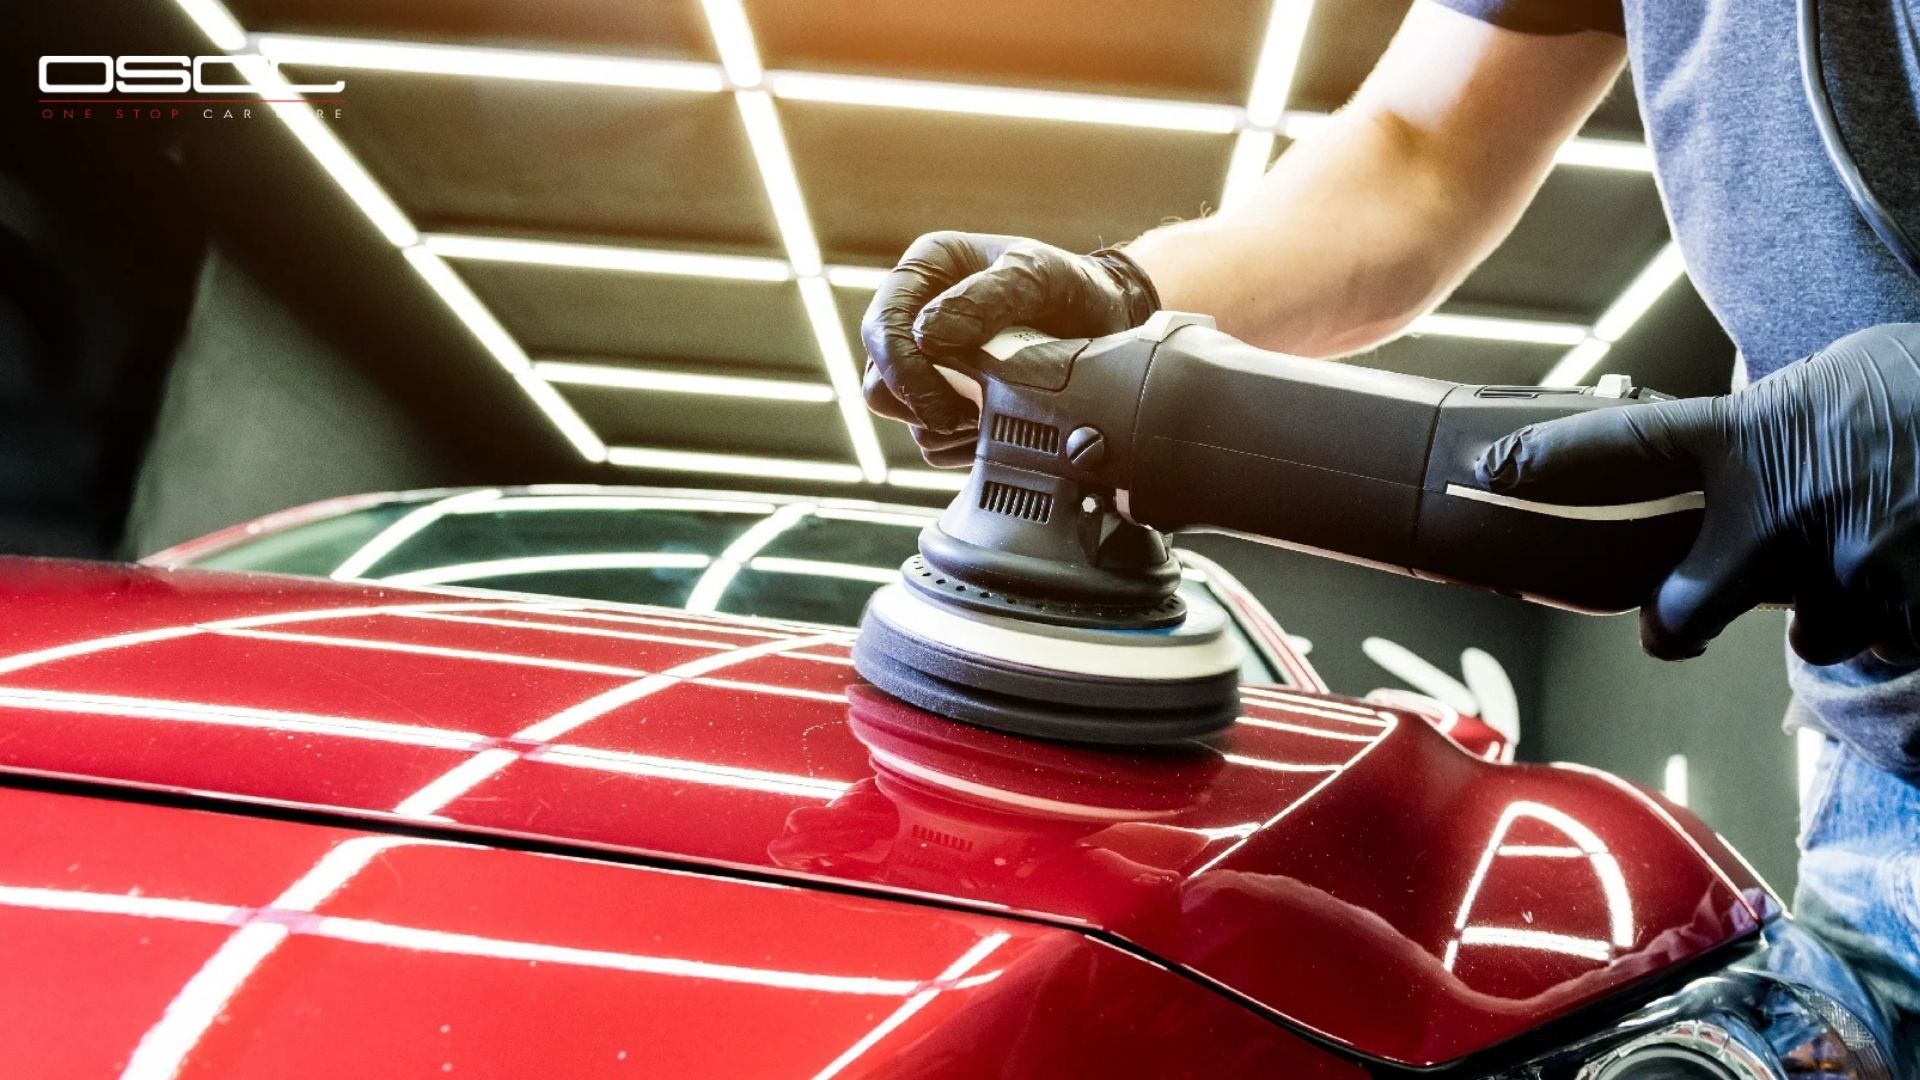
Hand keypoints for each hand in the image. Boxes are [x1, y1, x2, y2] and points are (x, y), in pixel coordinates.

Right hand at [860, 232, 1158, 465]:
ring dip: (941, 426)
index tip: (942, 395)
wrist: (1107, 321)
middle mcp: (916, 315)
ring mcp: (928, 362)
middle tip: (972, 413)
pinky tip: (994, 427)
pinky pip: (929, 438)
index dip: (901, 368)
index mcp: (926, 271)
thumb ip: (987, 296)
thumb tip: (928, 334)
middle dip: (922, 403)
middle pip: (879, 378)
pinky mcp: (946, 398)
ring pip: (900, 413)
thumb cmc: (1072, 286)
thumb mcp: (1039, 276)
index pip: (881, 326)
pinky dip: (958, 444)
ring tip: (990, 415)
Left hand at [1477, 324, 1919, 663]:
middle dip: (1676, 625)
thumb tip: (1744, 447)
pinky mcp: (1910, 612)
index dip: (1551, 459)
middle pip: (1682, 612)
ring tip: (1897, 544)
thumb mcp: (1846, 380)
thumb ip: (1779, 422)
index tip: (1491, 470)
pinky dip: (1911, 619)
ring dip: (1841, 607)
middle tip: (1675, 622)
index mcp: (1757, 432)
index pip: (1628, 442)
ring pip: (1812, 635)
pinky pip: (1888, 646)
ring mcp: (1848, 568)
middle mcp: (1783, 509)